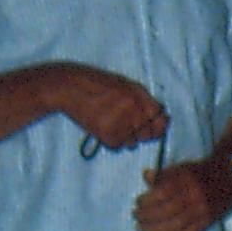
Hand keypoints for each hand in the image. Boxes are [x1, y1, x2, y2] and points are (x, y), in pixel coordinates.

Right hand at [52, 63, 167, 149]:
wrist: (69, 87)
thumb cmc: (98, 84)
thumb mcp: (126, 85)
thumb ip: (145, 100)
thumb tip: (162, 116)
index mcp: (141, 98)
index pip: (161, 120)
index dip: (156, 125)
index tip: (149, 125)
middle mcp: (134, 112)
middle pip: (148, 135)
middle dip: (139, 132)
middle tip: (123, 122)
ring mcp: (122, 125)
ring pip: (132, 142)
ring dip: (125, 137)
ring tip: (109, 121)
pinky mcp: (108, 136)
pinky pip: (117, 146)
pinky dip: (111, 140)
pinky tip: (101, 125)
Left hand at [135, 162, 223, 230]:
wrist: (228, 179)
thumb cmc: (198, 173)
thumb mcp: (181, 168)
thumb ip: (163, 174)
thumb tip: (146, 175)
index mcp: (187, 181)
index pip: (163, 193)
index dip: (147, 201)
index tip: (137, 203)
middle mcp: (195, 197)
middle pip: (167, 211)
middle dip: (148, 216)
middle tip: (135, 217)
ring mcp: (202, 212)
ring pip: (175, 225)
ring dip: (154, 230)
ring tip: (140, 230)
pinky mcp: (206, 223)